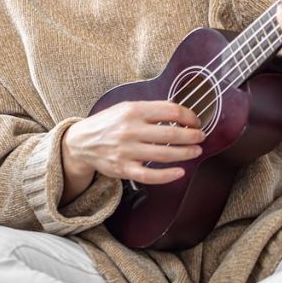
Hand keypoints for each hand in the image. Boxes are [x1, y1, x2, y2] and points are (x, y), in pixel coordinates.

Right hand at [62, 101, 204, 189]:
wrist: (81, 142)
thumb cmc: (108, 123)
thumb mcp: (125, 107)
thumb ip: (150, 109)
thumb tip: (180, 113)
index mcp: (133, 110)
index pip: (171, 111)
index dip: (189, 117)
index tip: (195, 121)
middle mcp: (130, 130)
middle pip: (171, 134)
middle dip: (192, 136)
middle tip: (201, 137)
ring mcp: (126, 151)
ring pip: (165, 155)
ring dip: (186, 154)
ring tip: (195, 151)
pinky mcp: (123, 169)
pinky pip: (150, 175)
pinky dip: (168, 175)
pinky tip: (180, 172)